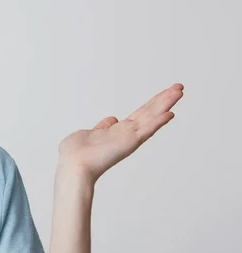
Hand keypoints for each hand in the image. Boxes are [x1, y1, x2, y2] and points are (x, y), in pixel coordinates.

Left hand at [57, 83, 183, 182]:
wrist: (73, 165)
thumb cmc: (73, 154)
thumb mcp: (87, 134)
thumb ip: (100, 128)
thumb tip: (111, 120)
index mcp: (116, 132)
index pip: (139, 115)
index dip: (151, 105)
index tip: (162, 96)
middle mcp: (125, 134)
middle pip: (149, 113)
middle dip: (163, 99)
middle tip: (178, 87)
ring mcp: (129, 138)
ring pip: (151, 117)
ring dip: (165, 103)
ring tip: (179, 91)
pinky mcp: (129, 142)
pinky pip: (146, 130)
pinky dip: (158, 122)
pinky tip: (170, 113)